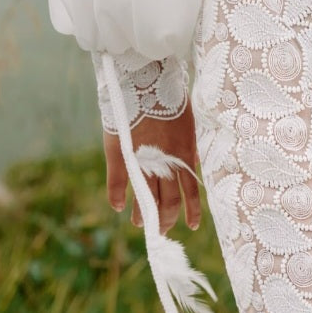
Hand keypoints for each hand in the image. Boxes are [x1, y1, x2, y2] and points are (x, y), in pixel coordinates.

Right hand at [104, 108, 201, 233]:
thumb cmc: (169, 99)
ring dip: (142, 215)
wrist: (145, 83)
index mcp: (184, 155)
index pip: (190, 192)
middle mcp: (166, 163)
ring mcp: (144, 162)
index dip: (191, 212)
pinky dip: (117, 197)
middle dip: (165, 219)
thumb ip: (189, 147)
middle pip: (168, 202)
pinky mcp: (123, 155)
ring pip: (145, 199)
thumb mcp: (187, 124)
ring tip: (140, 224)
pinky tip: (118, 206)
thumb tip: (194, 164)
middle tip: (160, 229)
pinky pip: (119, 183)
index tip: (190, 226)